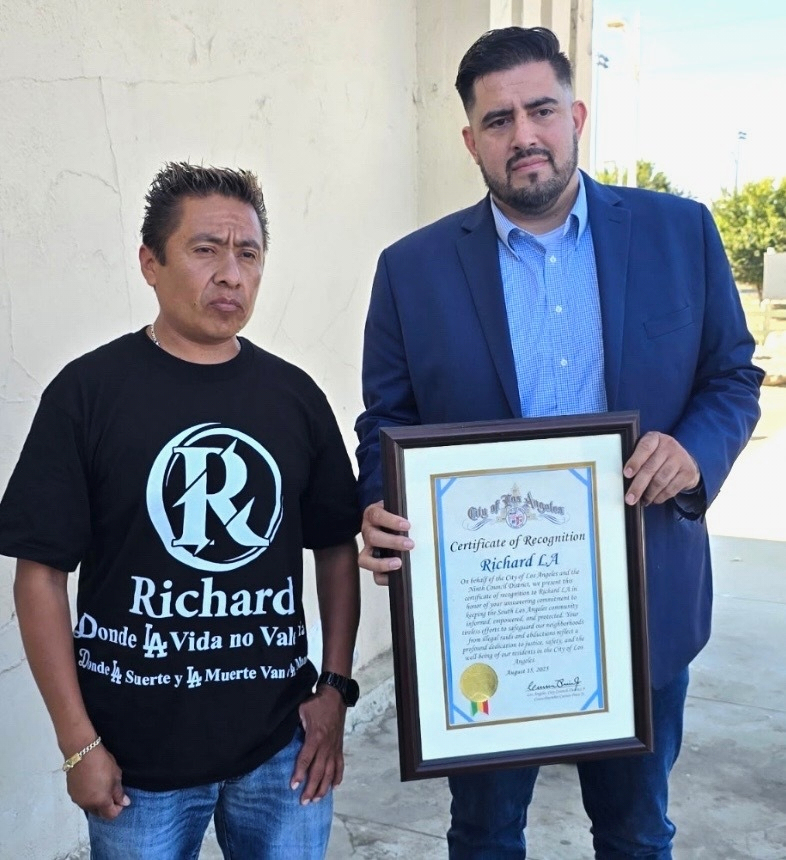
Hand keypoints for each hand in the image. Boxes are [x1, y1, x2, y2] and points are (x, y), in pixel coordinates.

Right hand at [66, 745, 129, 819]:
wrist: (81, 752)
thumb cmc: (102, 763)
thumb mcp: (116, 776)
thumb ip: (119, 792)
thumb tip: (124, 803)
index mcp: (100, 801)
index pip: (111, 815)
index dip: (118, 808)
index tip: (121, 799)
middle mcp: (87, 805)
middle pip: (99, 813)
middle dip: (107, 807)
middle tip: (112, 792)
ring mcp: (77, 799)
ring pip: (90, 807)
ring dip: (97, 802)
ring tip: (101, 786)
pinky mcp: (71, 793)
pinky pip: (82, 799)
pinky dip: (88, 796)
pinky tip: (91, 783)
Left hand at [291, 687, 346, 804]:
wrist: (335, 696)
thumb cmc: (316, 703)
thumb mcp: (302, 710)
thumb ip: (295, 724)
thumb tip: (283, 734)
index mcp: (315, 737)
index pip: (306, 759)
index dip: (299, 773)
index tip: (293, 786)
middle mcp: (326, 745)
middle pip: (319, 771)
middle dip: (311, 788)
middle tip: (304, 802)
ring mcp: (334, 747)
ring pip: (330, 772)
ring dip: (324, 787)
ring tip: (316, 800)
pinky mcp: (339, 746)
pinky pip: (340, 764)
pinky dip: (338, 776)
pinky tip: (334, 787)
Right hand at [358, 501, 413, 584]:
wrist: (385, 519)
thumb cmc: (393, 515)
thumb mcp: (396, 507)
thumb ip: (405, 511)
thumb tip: (424, 519)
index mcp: (372, 515)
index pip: (376, 515)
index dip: (391, 521)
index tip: (407, 525)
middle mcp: (367, 532)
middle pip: (372, 537)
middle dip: (392, 542)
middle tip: (410, 544)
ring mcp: (368, 549)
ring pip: (365, 559)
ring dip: (383, 563)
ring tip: (399, 563)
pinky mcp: (374, 564)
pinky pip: (374, 575)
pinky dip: (384, 578)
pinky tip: (396, 576)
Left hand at [623, 432, 699, 505]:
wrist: (684, 461)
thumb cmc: (658, 456)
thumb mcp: (648, 452)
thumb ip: (638, 460)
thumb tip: (625, 480)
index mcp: (655, 438)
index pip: (644, 448)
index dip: (635, 462)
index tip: (626, 474)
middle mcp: (669, 445)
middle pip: (650, 468)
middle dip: (638, 486)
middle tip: (630, 499)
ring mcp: (680, 458)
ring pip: (660, 481)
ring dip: (649, 494)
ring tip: (642, 500)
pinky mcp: (688, 472)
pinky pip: (671, 489)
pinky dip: (660, 497)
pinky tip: (655, 499)